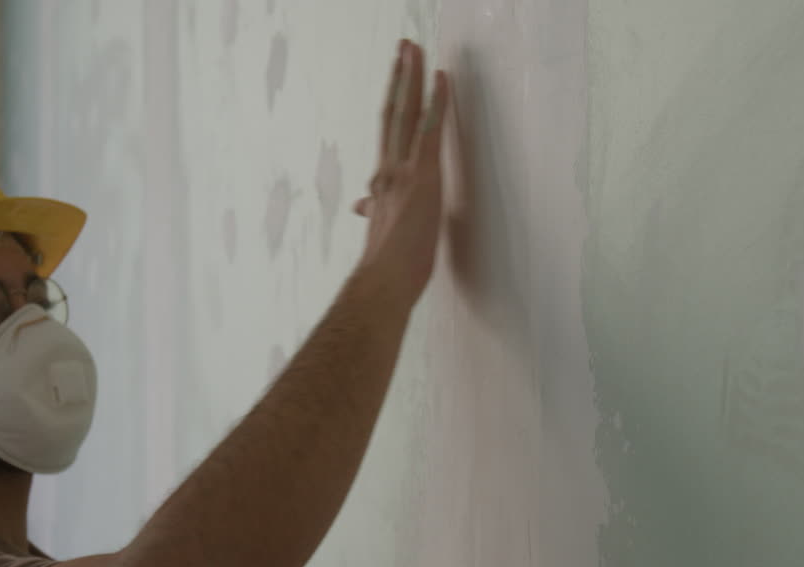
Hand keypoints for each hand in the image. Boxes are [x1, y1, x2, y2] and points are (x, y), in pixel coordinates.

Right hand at [356, 40, 450, 298]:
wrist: (383, 282)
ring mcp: (403, 171)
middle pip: (392, 113)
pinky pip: (429, 130)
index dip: (393, 103)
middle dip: (399, 78)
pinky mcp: (422, 176)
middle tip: (404, 46)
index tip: (397, 79)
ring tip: (415, 49)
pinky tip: (442, 77)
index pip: (387, 134)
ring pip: (406, 114)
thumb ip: (372, 211)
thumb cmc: (386, 268)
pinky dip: (437, 102)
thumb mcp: (380, 232)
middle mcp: (387, 171)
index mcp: (381, 184)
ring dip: (412, 77)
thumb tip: (361, 206)